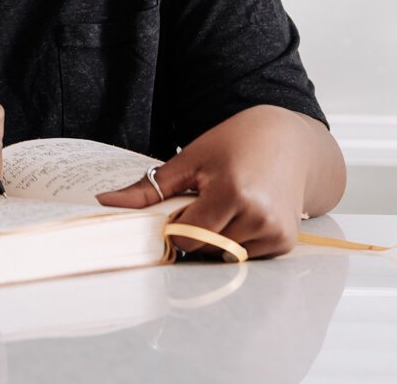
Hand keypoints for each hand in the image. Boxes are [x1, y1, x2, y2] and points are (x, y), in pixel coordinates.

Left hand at [95, 106, 324, 258]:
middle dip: (196, 231)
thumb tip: (106, 203)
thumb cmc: (237, 143)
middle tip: (205, 201)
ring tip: (227, 204)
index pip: (185, 236)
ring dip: (216, 238)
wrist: (291, 141)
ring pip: (223, 255)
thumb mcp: (190, 158)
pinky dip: (237, 241)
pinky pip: (245, 256)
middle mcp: (258, 216)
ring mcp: (275, 232)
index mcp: (232, 192)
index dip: (175, 224)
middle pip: (203, 249)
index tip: (181, 204)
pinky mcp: (285, 242)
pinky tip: (245, 213)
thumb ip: (148, 189)